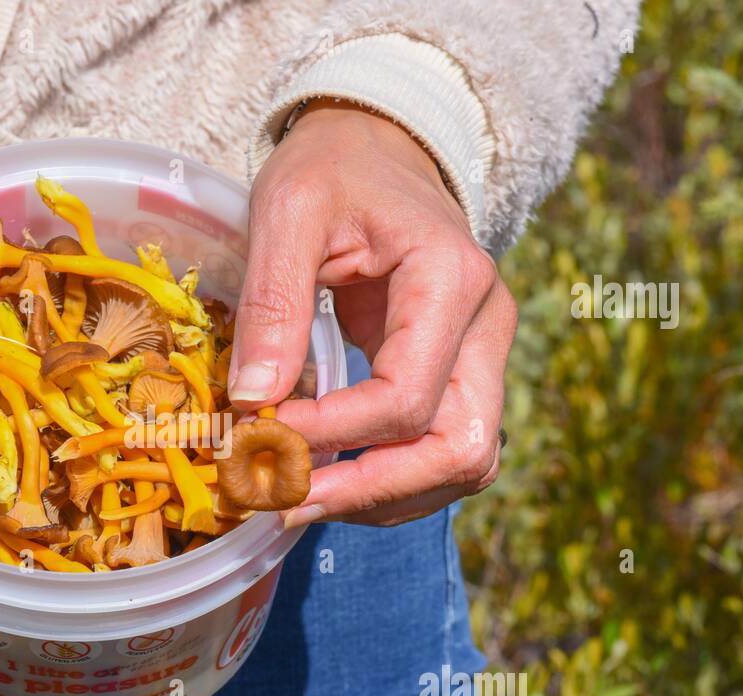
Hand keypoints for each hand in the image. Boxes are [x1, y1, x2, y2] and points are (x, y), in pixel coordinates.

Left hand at [231, 101, 516, 527]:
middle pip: (460, 448)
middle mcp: (487, 325)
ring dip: (383, 496)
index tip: (260, 435)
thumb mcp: (287, 210)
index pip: (406, 398)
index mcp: (452, 279)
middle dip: (371, 490)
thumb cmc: (333, 168)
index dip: (332, 434)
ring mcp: (482, 353)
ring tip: (299, 497)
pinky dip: (390, 478)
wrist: (378, 147)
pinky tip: (328, 477)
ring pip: (462, 462)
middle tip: (286, 501)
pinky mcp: (461, 371)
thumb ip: (273, 303)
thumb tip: (255, 403)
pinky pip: (444, 447)